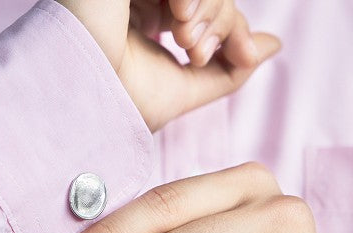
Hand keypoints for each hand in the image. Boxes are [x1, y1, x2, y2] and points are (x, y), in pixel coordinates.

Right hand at [57, 0, 280, 131]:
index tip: (240, 57)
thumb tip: (271, 46)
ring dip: (211, 6)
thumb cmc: (120, 103)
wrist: (81, 103)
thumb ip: (227, 70)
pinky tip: (180, 16)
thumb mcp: (184, 91)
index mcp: (150, 24)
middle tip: (197, 50)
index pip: (208, 9)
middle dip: (222, 19)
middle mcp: (141, 0)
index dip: (233, 27)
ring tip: (187, 40)